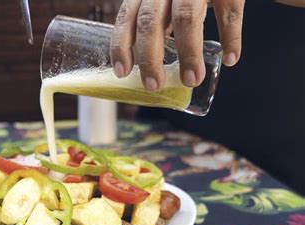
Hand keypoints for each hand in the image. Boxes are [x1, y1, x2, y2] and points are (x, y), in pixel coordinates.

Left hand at [110, 0, 244, 89]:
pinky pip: (229, 13)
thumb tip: (150, 68)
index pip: (126, 17)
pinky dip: (231, 38)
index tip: (122, 72)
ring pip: (186, 18)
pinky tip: (230, 58)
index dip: (121, 45)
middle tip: (154, 85)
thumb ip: (157, 23)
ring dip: (188, 53)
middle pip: (151, 21)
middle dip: (150, 58)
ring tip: (192, 79)